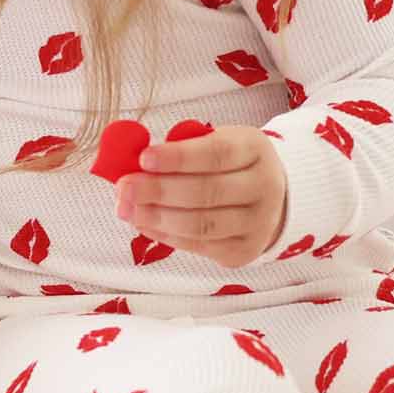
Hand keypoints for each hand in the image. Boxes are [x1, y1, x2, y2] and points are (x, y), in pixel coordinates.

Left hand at [113, 124, 287, 268]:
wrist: (268, 196)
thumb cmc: (227, 164)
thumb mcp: (211, 142)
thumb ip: (178, 148)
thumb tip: (129, 161)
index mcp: (255, 149)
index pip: (216, 153)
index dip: (178, 158)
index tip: (143, 158)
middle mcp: (264, 187)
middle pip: (207, 192)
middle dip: (159, 190)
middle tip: (125, 187)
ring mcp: (258, 223)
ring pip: (202, 225)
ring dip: (157, 217)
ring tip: (127, 209)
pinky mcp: (244, 251)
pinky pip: (199, 246)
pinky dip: (166, 235)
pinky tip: (144, 223)